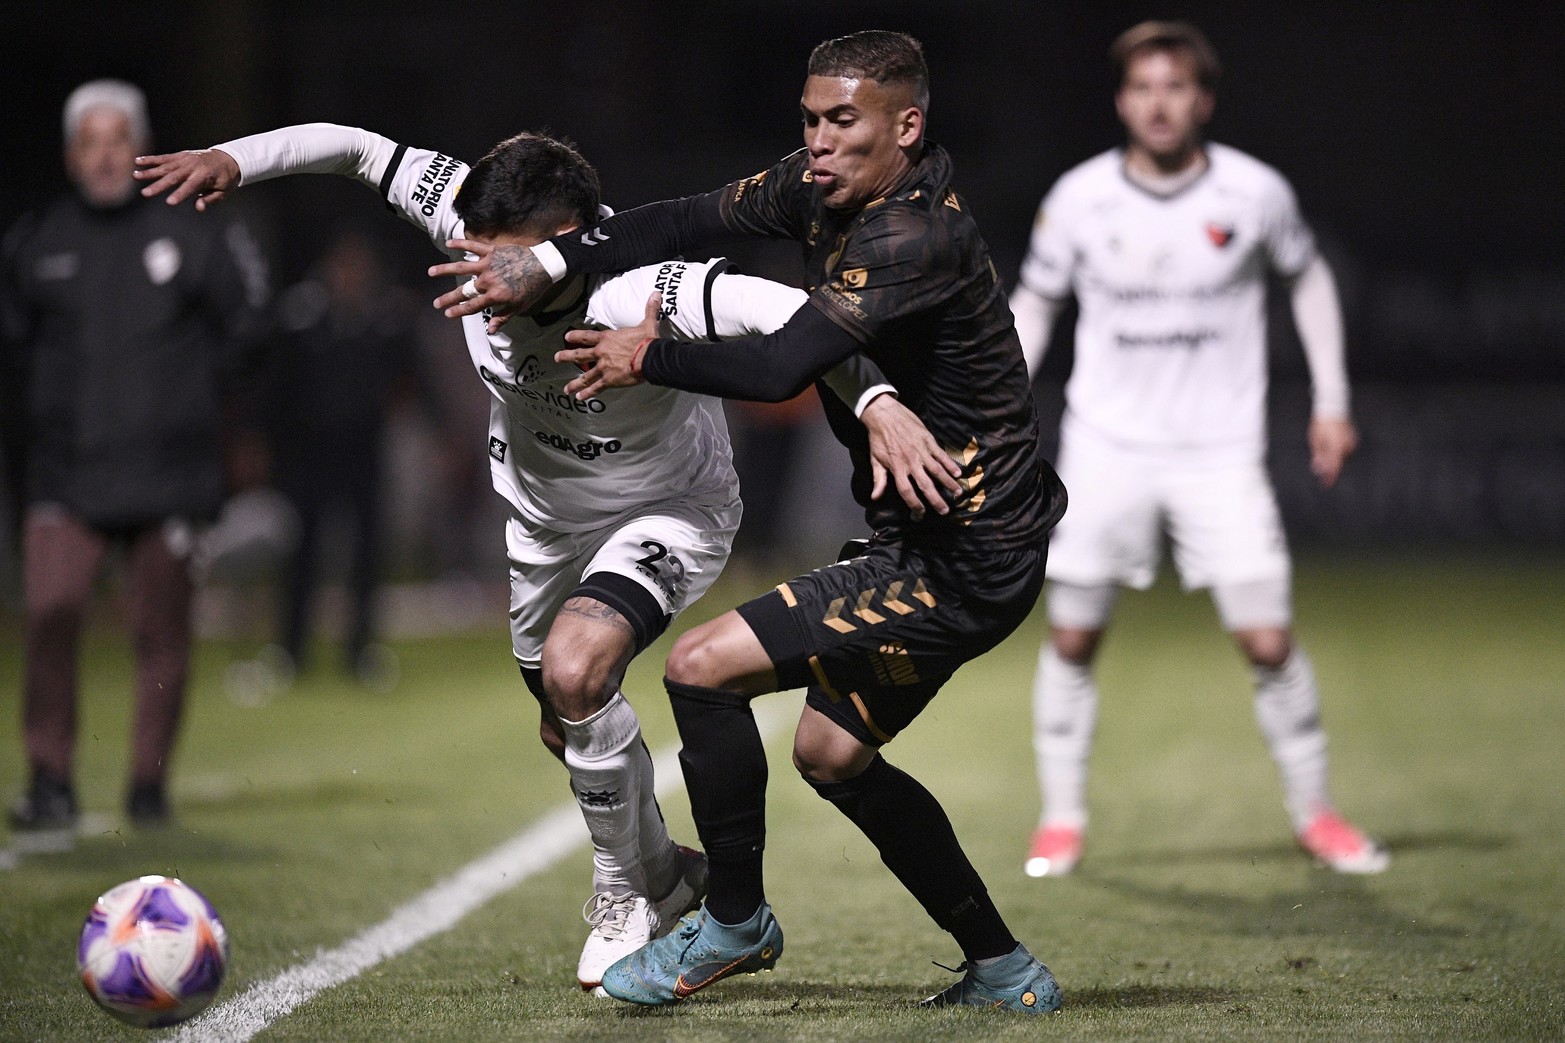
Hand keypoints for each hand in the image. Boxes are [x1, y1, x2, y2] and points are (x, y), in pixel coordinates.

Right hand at [133, 149, 240, 210]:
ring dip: (149, 172)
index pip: (190, 186)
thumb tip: (198, 207)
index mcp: (204, 175)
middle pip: (173, 177)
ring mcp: (184, 159)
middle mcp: (192, 166)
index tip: (169, 202)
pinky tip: (138, 162)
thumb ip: (210, 199)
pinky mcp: (179, 156)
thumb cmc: (224, 179)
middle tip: (145, 194)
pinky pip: (163, 158)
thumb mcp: (223, 191)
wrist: (227, 158)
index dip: (179, 194)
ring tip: (135, 176)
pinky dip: (151, 159)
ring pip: (164, 166)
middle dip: (158, 186)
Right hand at [429, 239, 552, 331]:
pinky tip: (448, 243)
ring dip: (445, 270)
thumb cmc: (533, 287)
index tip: (447, 314)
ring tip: (431, 272)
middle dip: (448, 298)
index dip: (459, 311)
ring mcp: (488, 264)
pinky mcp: (492, 250)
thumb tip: (490, 330)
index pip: (472, 306)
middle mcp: (488, 280)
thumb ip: (502, 317)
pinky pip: (473, 246)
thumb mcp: (520, 306)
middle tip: (436, 303)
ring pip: (462, 267)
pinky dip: (461, 244)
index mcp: (495, 295)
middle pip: (463, 290)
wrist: (544, 264)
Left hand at [555, 293, 661, 398]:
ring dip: (575, 382)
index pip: (587, 336)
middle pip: (580, 355)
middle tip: (557, 358)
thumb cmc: (647, 341)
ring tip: (566, 388)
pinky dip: (588, 393)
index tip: (567, 337)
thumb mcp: (648, 323)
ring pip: (585, 375)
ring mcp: (604, 367)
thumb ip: (649, 309)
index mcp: (607, 339)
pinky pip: (596, 388)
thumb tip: (656, 293)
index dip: (576, 336)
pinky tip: (580, 398)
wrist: (650, 358)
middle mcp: (601, 353)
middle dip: (567, 357)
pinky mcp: (610, 380)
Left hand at [860, 392, 961, 517]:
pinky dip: (950, 464)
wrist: (884, 414)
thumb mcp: (875, 460)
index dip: (914, 504)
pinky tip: (958, 473)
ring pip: (937, 471)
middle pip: (925, 485)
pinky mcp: (928, 441)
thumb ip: (879, 480)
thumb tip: (875, 497)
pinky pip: (941, 455)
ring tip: (958, 493)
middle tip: (945, 510)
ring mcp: (921, 451)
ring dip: (948, 483)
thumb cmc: (878, 438)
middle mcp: (911, 462)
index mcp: (897, 468)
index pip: (907, 491)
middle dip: (936, 499)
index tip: (920, 514)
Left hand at [1308, 415, 1357, 487]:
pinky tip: (1332, 442)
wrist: (1333, 410)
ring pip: (1342, 456)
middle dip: (1329, 465)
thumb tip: (1318, 470)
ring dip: (1334, 456)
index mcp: (1336, 447)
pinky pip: (1346, 449)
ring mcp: (1352, 442)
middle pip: (1338, 462)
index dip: (1330, 477)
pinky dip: (1339, 450)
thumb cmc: (1321, 425)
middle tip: (1321, 460)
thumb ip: (1318, 456)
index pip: (1334, 467)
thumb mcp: (1315, 441)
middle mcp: (1347, 446)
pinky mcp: (1354, 438)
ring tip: (1325, 444)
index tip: (1325, 485)